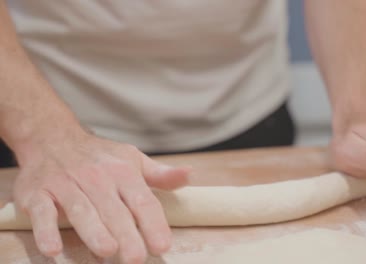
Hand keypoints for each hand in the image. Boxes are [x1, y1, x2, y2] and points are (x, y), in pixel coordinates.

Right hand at [13, 131, 187, 262]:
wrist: (52, 137)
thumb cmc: (100, 156)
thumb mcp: (133, 159)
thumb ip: (160, 174)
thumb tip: (189, 175)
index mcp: (123, 171)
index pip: (142, 200)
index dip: (153, 223)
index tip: (162, 245)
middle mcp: (96, 177)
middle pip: (114, 210)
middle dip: (126, 234)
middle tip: (136, 257)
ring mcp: (66, 184)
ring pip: (81, 210)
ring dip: (94, 231)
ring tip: (108, 251)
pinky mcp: (38, 192)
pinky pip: (42, 212)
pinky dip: (46, 230)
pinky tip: (53, 249)